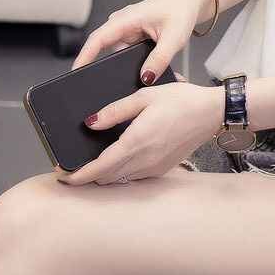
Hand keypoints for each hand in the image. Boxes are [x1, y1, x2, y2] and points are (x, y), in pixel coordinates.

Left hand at [54, 72, 224, 185]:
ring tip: (93, 164)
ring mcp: (155, 166)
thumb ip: (115, 110)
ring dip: (103, 176)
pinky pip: (135, 177)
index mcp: (137, 141)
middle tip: (73, 167)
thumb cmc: (183, 101)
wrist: (212, 112)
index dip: (78, 175)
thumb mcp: (145, 95)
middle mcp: (145, 159)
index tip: (63, 174)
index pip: (99, 167)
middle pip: (106, 178)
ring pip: (119, 180)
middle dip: (87, 176)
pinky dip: (121, 173)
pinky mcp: (163, 168)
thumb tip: (90, 122)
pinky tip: (120, 160)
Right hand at [70, 0, 212, 84]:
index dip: (85, 56)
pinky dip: (136, 61)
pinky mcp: (134, 36)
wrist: (190, 1)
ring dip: (128, 64)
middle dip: (109, 67)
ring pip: (119, 54)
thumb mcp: (174, 38)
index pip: (98, 39)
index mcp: (126, 19)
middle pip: (106, 50)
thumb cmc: (181, 11)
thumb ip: (159, 59)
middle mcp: (122, 23)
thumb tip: (145, 78)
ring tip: (142, 72)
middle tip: (115, 84)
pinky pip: (128, 53)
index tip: (76, 72)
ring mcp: (127, 30)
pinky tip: (147, 67)